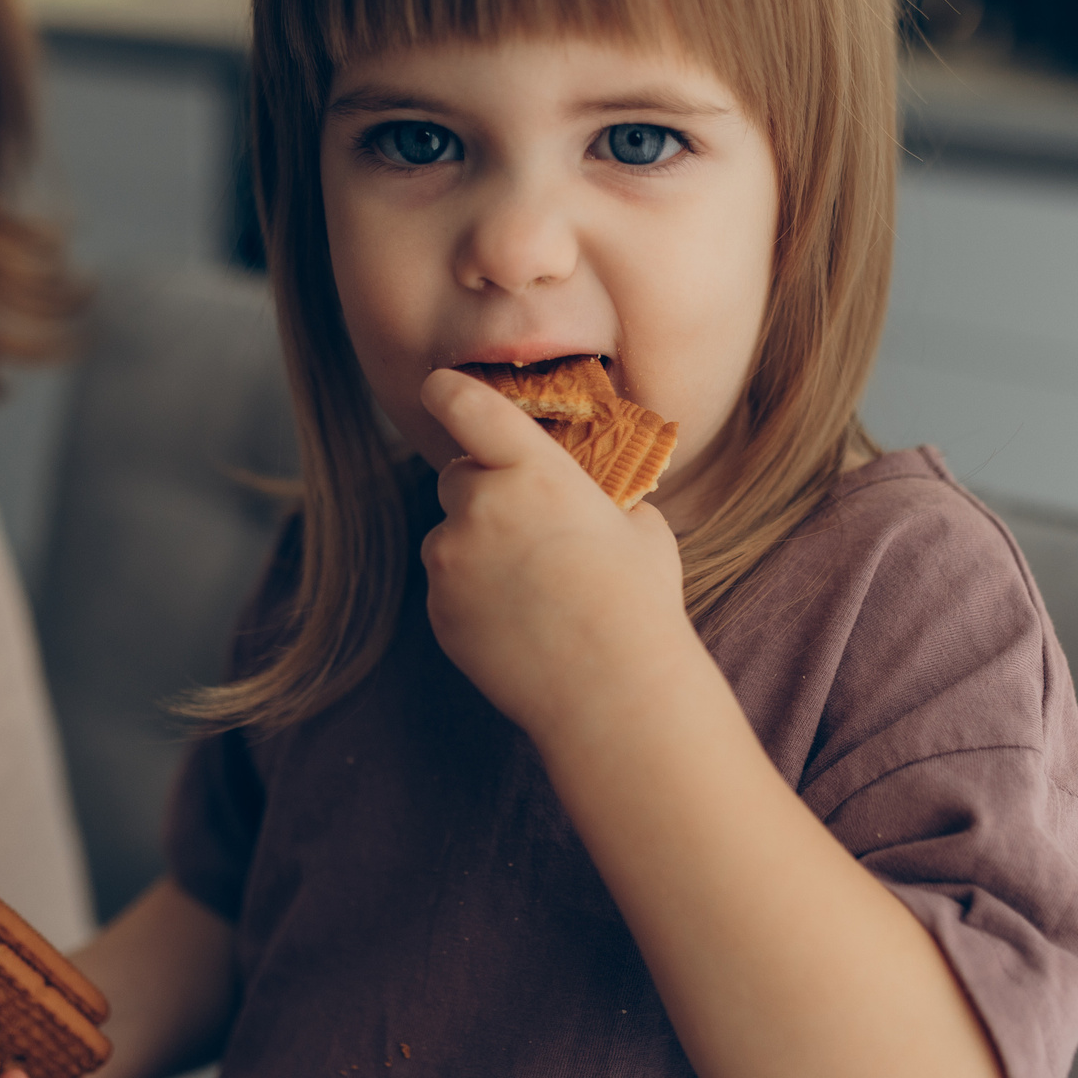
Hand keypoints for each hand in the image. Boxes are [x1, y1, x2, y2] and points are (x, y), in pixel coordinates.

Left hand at [417, 368, 699, 742]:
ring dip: (476, 547)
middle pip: (456, 476)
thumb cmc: (638, 604)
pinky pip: (447, 586)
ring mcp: (452, 560)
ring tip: (532, 588)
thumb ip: (598, 499)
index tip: (437, 387)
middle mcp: (482, 506)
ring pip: (450, 536)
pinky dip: (471, 594)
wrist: (612, 691)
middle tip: (526, 525)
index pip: (468, 407)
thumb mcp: (640, 529)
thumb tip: (590, 501)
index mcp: (535, 471)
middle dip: (482, 489)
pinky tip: (519, 621)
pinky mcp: (439, 609)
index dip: (447, 391)